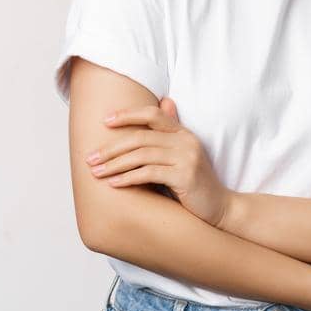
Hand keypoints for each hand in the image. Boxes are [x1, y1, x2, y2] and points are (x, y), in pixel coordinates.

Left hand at [88, 97, 235, 227]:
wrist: (219, 207)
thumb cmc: (194, 183)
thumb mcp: (182, 155)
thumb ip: (170, 134)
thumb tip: (164, 103)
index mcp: (184, 133)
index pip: (153, 114)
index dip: (128, 115)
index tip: (104, 121)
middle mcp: (187, 142)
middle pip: (141, 137)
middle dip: (111, 148)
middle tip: (90, 158)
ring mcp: (187, 158)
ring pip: (142, 155)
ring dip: (114, 164)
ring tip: (96, 172)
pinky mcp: (186, 176)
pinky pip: (149, 173)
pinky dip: (128, 178)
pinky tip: (113, 183)